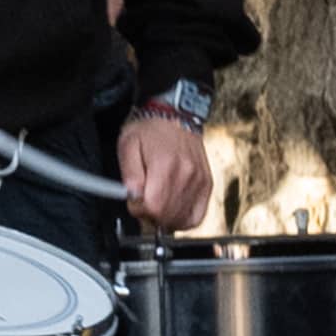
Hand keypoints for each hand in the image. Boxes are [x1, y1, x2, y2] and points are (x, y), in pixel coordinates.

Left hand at [119, 106, 217, 232]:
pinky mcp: (207, 184)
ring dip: (166, 218)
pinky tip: (173, 211)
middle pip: (168, 216)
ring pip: (183, 219)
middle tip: (143, 202)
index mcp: (165, 166)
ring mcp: (200, 181)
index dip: (138, 209)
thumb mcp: (128, 145)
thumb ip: (129, 174)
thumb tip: (133, 197)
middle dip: (150, 216)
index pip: (154, 207)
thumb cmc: (150, 130)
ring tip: (157, 204)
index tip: (133, 201)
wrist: (175, 116)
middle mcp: (187, 175)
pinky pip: (198, 215)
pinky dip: (184, 219)